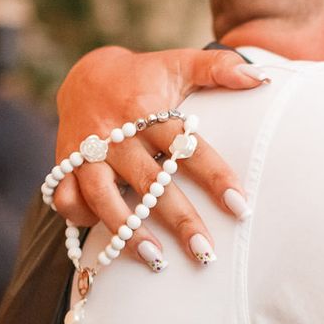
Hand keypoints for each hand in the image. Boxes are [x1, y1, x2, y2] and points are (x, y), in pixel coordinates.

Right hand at [50, 46, 265, 267]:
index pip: (187, 147)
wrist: (83, 73)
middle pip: (151, 182)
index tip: (240, 206)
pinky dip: (84, 220)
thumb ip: (218, 68)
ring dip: (130, 231)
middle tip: (205, 251)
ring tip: (158, 260)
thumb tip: (259, 77)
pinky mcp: (64, 165)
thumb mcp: (178, 63)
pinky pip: (68, 200)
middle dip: (179, 219)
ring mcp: (87, 152)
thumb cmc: (143, 77)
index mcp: (149, 111)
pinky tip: (109, 242)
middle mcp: (117, 134)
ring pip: (105, 197)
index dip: (215, 177)